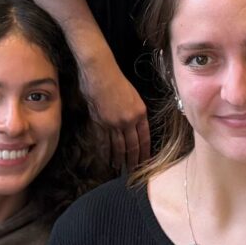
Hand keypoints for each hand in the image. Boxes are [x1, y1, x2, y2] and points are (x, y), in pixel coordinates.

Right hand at [83, 54, 150, 168]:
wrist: (100, 73)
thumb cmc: (117, 80)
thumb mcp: (133, 96)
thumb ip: (135, 112)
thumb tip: (133, 126)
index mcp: (140, 113)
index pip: (145, 138)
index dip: (145, 152)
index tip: (146, 162)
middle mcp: (128, 120)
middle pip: (132, 145)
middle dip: (133, 160)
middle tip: (133, 171)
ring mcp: (114, 123)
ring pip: (118, 146)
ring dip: (120, 159)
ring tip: (120, 168)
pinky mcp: (100, 122)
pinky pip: (104, 141)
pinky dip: (106, 152)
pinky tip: (107, 159)